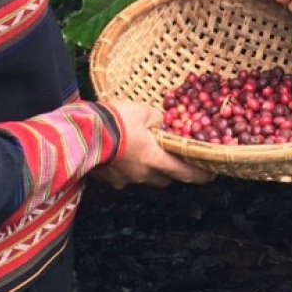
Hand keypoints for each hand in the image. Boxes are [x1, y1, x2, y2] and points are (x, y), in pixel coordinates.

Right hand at [98, 100, 215, 188]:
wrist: (80, 134)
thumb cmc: (115, 121)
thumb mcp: (141, 111)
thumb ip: (156, 117)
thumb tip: (163, 119)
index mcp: (155, 159)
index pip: (185, 173)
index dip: (200, 175)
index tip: (211, 174)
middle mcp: (142, 175)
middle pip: (165, 179)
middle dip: (171, 171)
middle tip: (172, 157)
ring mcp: (123, 180)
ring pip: (144, 179)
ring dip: (147, 170)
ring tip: (142, 153)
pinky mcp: (107, 180)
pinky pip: (123, 177)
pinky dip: (125, 168)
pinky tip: (118, 154)